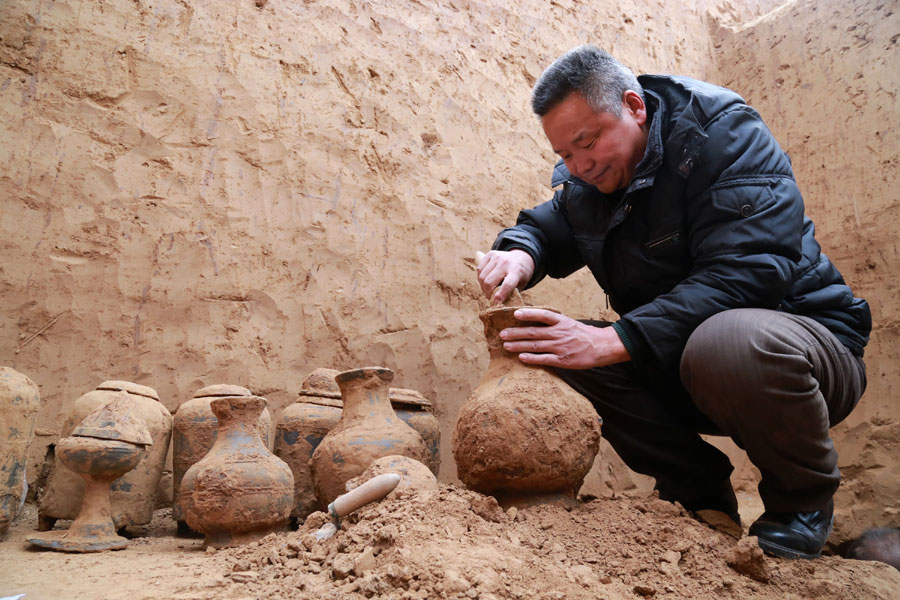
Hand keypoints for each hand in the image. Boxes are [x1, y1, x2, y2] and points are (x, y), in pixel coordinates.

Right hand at [476, 249, 534, 304]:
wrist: (522, 256)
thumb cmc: (522, 275)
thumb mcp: (522, 284)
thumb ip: (511, 293)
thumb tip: (500, 306)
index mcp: (516, 271)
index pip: (507, 285)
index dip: (500, 296)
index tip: (495, 304)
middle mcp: (506, 263)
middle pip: (490, 282)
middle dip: (488, 294)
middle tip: (490, 298)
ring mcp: (497, 257)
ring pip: (482, 277)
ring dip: (483, 287)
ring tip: (488, 290)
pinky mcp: (490, 254)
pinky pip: (479, 269)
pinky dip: (480, 278)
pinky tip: (485, 282)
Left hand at [500, 308, 630, 368]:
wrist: (602, 346)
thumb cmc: (582, 334)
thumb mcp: (568, 323)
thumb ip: (552, 323)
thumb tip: (532, 322)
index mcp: (562, 321)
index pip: (543, 315)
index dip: (529, 314)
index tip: (515, 314)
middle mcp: (560, 333)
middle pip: (534, 332)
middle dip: (516, 333)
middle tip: (502, 334)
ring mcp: (561, 347)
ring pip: (536, 345)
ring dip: (519, 345)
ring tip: (506, 345)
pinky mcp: (563, 360)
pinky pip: (544, 359)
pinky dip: (532, 358)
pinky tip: (521, 357)